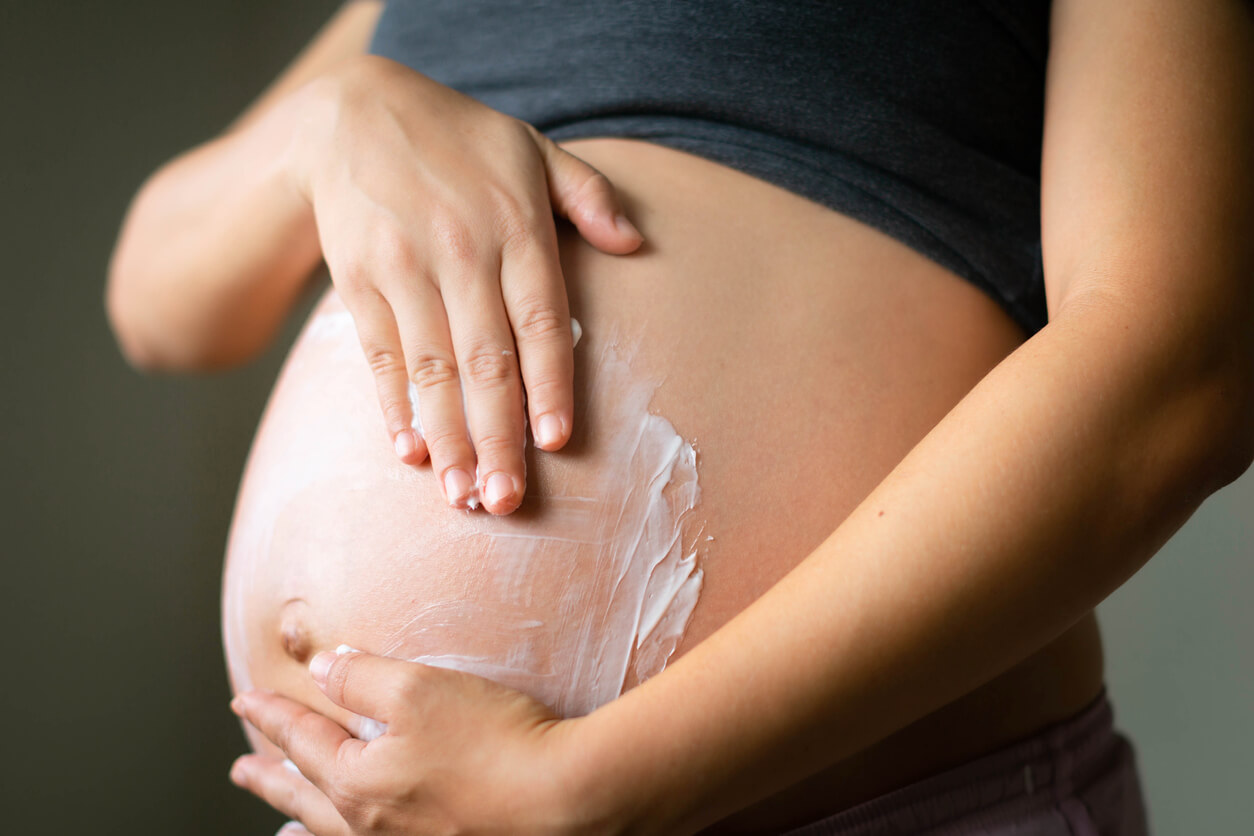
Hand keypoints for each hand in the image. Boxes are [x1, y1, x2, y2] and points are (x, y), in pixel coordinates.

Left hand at [228, 650, 618, 834]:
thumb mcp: (419, 689)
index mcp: (358, 783)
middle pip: (305, 796)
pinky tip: (357, 835)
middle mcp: (372, 826)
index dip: (272, 717)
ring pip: (332, 833)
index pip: (302, 741)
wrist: (566, 799)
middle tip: (242, 769)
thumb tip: (323, 668)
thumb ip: (362, 676)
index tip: (245, 702)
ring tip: (279, 823)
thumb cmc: (495, 743)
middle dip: (271, 778)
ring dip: (299, 819)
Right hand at [289, 55, 642, 513]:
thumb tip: (635, 242)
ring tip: (463, 495)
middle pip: (484, 361)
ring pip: (431, 368)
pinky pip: (379, 354)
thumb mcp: (534, 147)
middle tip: (508, 500)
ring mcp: (404, 269)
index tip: (554, 442)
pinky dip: (394, 406)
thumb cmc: (460, 140)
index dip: (547, 385)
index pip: (539, 322)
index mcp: (514, 229)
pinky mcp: (358, 281)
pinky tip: (409, 451)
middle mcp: (460, 254)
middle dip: (497, 437)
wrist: (350, 113)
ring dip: (447, 437)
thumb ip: (589, 195)